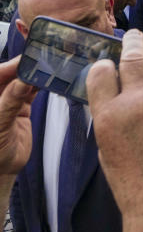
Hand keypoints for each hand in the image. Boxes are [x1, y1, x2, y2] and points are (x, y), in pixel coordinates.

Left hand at [0, 57, 37, 174]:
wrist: (0, 171)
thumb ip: (10, 102)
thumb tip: (22, 81)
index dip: (11, 66)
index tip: (27, 59)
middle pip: (9, 75)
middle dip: (24, 67)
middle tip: (43, 60)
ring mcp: (7, 101)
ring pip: (20, 81)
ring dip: (33, 75)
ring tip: (49, 68)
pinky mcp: (19, 108)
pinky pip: (29, 92)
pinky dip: (38, 86)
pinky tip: (48, 80)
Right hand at [86, 31, 142, 219]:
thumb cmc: (127, 175)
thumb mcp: (105, 142)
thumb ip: (108, 112)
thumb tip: (112, 87)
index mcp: (108, 115)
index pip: (101, 71)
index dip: (102, 63)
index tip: (105, 60)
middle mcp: (136, 103)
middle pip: (133, 58)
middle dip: (131, 42)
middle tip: (131, 34)